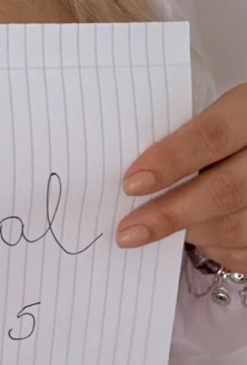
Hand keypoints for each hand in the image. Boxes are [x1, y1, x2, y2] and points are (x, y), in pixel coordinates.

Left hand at [116, 82, 246, 273]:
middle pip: (224, 191)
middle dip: (170, 214)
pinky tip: (197, 237)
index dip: (171, 159)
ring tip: (157, 232)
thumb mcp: (220, 113)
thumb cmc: (235, 127)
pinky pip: (244, 251)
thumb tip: (133, 171)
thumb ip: (186, 134)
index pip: (212, 135)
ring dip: (190, 233)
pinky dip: (216, 247)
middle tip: (128, 230)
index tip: (132, 183)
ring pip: (234, 227)